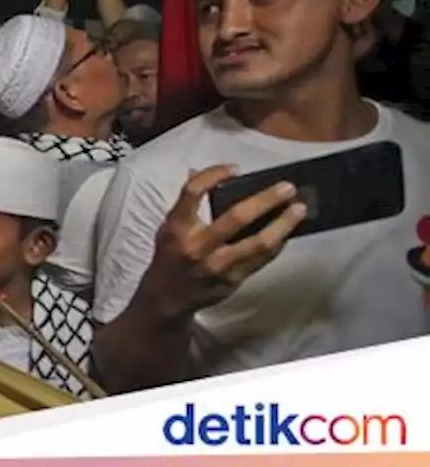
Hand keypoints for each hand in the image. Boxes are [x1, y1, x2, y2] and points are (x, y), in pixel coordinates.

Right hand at [135, 166, 307, 319]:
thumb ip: (187, 204)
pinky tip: (287, 232)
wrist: (167, 297)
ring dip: (282, 225)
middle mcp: (197, 246)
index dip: (213, 175)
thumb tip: (204, 173)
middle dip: (265, 200)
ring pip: (258, 243)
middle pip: (236, 217)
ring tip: (299, 209)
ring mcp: (217, 266)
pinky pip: (261, 260)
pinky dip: (277, 244)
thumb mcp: (169, 227)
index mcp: (177, 227)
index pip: (192, 193)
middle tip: (287, 187)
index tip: (235, 169)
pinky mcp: (232, 281)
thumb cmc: (171, 255)